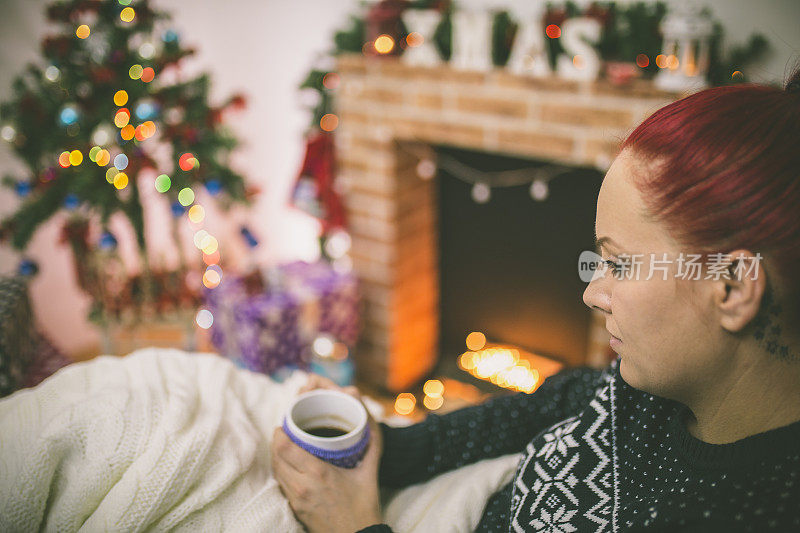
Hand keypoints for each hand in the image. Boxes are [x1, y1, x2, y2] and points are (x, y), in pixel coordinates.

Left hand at [271, 374, 383, 532]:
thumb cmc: (364, 508)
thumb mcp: (368, 474)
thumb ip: (372, 447)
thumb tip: (371, 426)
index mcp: (318, 473)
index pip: (284, 448)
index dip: (279, 434)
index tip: (284, 425)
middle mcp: (302, 485)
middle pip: (275, 457)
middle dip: (277, 442)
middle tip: (285, 433)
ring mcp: (296, 499)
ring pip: (276, 471)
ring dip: (277, 457)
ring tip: (285, 447)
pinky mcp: (295, 509)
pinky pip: (281, 484)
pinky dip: (281, 472)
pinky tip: (290, 467)